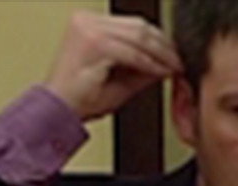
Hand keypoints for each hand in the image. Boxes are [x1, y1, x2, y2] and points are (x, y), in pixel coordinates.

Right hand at [44, 11, 181, 122]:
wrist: (58, 111)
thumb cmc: (81, 97)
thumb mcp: (121, 77)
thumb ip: (144, 64)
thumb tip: (169, 59)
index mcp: (89, 22)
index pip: (134, 24)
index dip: (159, 39)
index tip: (175, 55)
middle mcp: (86, 20)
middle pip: (139, 26)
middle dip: (164, 45)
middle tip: (179, 61)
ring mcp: (88, 29)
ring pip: (139, 37)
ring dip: (161, 54)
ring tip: (174, 67)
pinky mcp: (94, 43)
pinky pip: (132, 53)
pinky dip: (150, 64)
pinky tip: (161, 72)